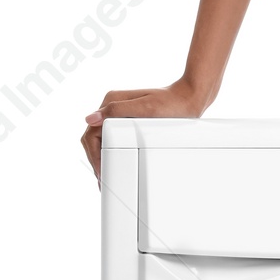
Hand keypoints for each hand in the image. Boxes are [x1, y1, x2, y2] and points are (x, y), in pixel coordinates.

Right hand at [81, 78, 209, 181]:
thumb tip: (91, 119)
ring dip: (100, 157)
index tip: (101, 173)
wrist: (189, 98)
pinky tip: (114, 164)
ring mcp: (120, 113)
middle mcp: (113, 106)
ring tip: (105, 177)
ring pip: (101, 139)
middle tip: (102, 181)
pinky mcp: (128, 119)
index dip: (94, 156)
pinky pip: (112, 137)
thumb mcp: (145, 108)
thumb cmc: (171, 103)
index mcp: (112, 101)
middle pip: (94, 137)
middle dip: (96, 160)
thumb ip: (117, 111)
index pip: (92, 133)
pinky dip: (109, 152)